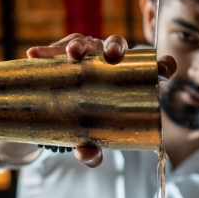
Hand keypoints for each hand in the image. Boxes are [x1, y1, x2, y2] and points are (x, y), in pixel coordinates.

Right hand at [26, 35, 175, 167]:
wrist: (58, 112)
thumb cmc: (87, 122)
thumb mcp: (91, 138)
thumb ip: (93, 148)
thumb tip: (88, 155)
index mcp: (130, 79)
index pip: (154, 66)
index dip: (163, 65)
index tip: (163, 71)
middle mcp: (111, 61)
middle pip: (119, 46)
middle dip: (117, 47)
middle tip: (112, 56)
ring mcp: (88, 53)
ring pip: (87, 42)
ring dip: (80, 45)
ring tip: (71, 54)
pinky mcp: (64, 52)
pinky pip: (56, 49)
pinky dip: (46, 52)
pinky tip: (34, 55)